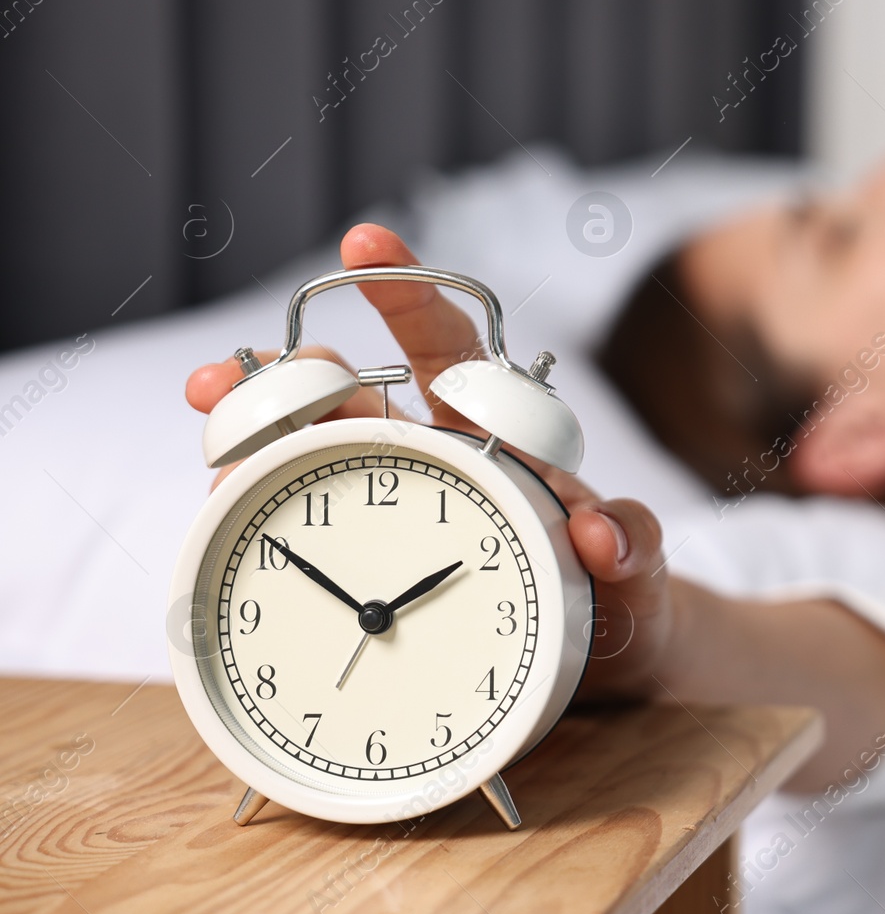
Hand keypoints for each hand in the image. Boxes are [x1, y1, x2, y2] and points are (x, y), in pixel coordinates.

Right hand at [184, 224, 676, 699]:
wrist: (604, 667)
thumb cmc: (624, 602)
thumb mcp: (641, 575)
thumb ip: (633, 547)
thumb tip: (601, 531)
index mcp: (499, 438)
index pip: (450, 348)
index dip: (408, 295)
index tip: (363, 246)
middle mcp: (437, 461)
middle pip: (351, 398)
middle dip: (288, 378)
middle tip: (229, 380)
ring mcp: (396, 511)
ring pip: (312, 456)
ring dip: (255, 442)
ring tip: (213, 443)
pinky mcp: (372, 568)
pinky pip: (308, 528)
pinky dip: (259, 515)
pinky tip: (221, 511)